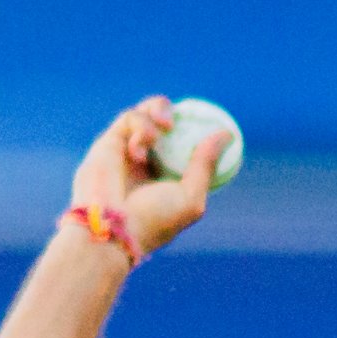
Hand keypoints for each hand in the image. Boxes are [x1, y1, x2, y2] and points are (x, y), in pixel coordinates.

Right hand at [66, 95, 226, 258]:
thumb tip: (226, 134)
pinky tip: (143, 145)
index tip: (212, 123)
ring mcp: (127, 150)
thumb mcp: (190, 197)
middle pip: (162, 122)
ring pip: (145, 112)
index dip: (195, 130)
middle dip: (174, 113)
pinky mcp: (109, 141)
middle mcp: (146, 161)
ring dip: (159, 110)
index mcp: (166, 176)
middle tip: (184, 119)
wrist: (113, 228)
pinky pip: (130, 117)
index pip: (183, 145)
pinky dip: (142, 125)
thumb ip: (206, 165)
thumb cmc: (153, 219)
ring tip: (166, 126)